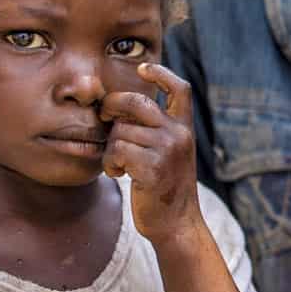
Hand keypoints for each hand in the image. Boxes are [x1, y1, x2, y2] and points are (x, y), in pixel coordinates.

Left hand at [101, 62, 201, 242]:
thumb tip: (116, 108)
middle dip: (113, 106)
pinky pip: (117, 151)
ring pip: (120, 131)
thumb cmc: (165, 187)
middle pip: (137, 101)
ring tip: (118, 164)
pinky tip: (119, 174)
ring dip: (110, 147)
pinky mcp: (152, 168)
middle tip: (105, 118)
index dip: (160, 73)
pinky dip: (110, 163)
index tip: (142, 68)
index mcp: (185, 128)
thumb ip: (153, 129)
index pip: (179, 89)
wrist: (177, 224)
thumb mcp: (170, 152)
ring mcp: (167, 150)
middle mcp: (179, 134)